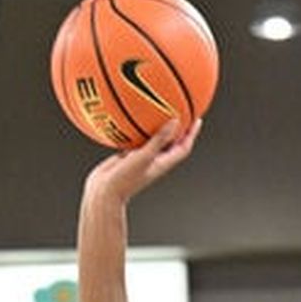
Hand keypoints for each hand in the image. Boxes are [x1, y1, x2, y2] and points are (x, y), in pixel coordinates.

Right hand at [82, 116, 200, 204]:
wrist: (103, 192)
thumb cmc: (124, 180)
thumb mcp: (144, 157)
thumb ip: (159, 140)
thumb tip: (175, 121)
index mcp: (162, 164)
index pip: (183, 147)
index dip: (192, 134)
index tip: (197, 119)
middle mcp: (153, 160)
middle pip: (171, 142)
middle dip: (177, 127)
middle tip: (181, 109)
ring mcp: (140, 158)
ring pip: (152, 139)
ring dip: (156, 126)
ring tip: (159, 108)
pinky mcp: (127, 155)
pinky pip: (135, 138)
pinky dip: (136, 128)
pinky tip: (131, 115)